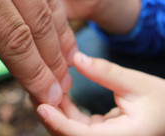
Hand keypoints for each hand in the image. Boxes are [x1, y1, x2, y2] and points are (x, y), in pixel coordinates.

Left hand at [37, 52, 164, 135]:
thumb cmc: (162, 101)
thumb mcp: (138, 84)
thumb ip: (106, 72)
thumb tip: (75, 58)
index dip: (59, 124)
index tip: (41, 106)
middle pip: (69, 135)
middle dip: (49, 113)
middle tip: (34, 87)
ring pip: (69, 131)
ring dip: (54, 110)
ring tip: (42, 85)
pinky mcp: (98, 134)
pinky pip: (75, 125)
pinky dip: (64, 109)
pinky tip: (58, 89)